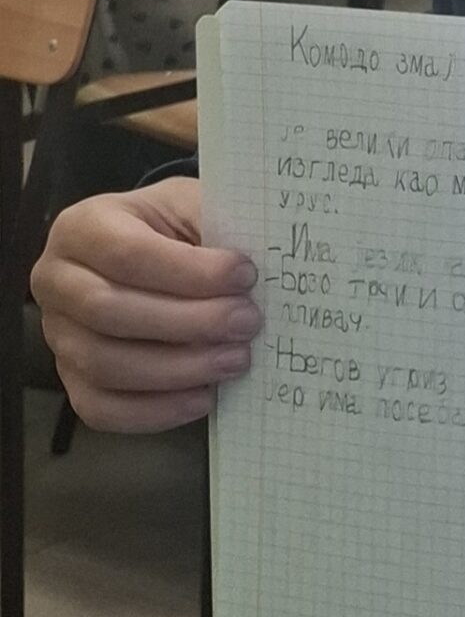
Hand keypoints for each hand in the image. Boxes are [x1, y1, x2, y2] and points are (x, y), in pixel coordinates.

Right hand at [31, 180, 259, 431]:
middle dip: (188, 322)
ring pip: (104, 364)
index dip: (189, 271)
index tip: (246, 276)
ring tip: (236, 360)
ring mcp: (58, 336)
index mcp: (83, 228)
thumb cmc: (177, 228)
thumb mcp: (194, 206)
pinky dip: (155, 410)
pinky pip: (102, 408)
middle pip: (109, 311)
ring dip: (178, 368)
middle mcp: (56, 282)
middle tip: (247, 323)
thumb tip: (255, 275)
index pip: (127, 254)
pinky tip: (203, 397)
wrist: (155, 254)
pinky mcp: (71, 380)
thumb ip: (217, 228)